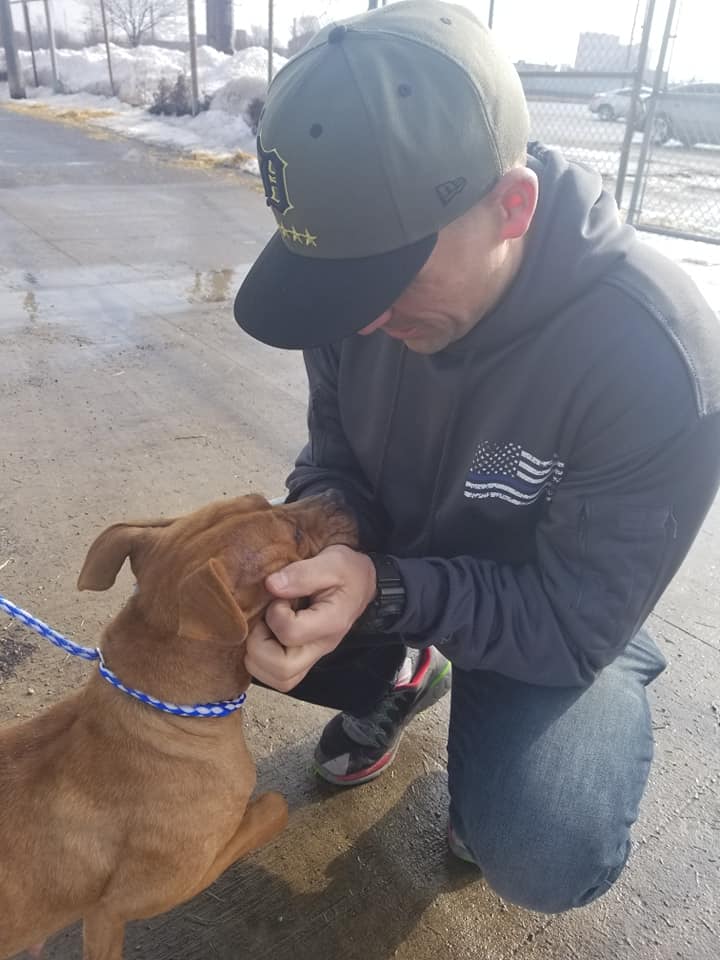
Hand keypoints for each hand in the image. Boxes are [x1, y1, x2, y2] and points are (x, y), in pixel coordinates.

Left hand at [244, 545, 375, 691]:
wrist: (360, 583)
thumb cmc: (346, 572)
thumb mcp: (331, 562)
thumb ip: (301, 573)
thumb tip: (271, 585)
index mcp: (330, 623)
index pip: (291, 634)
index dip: (275, 614)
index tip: (279, 596)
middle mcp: (321, 647)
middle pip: (283, 671)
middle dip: (259, 646)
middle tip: (264, 620)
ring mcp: (312, 656)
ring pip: (278, 679)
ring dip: (259, 656)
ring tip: (264, 628)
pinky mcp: (303, 658)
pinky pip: (277, 675)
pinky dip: (262, 661)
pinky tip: (265, 636)